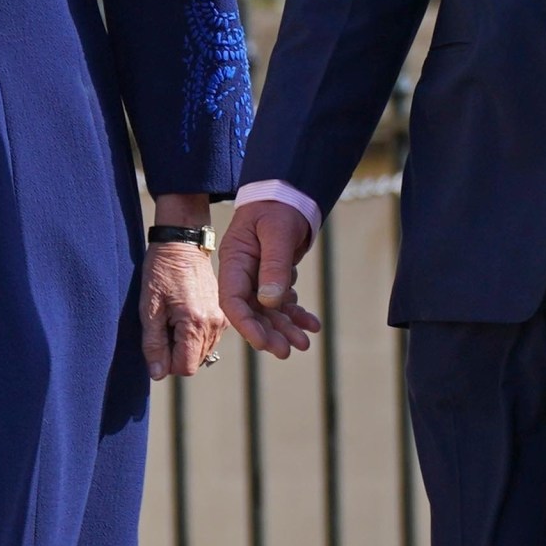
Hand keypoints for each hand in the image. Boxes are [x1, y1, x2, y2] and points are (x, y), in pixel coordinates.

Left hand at [140, 241, 227, 379]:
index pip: (184, 368)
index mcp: (196, 323)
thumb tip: (157, 374)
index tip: (157, 342)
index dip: (167, 362)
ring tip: (173, 318)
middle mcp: (214, 324)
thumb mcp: (149, 307)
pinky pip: (208, 339)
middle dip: (176, 352)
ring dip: (186, 344)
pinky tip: (183, 315)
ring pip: (202, 352)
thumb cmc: (161, 272)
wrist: (182, 243)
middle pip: (194, 361)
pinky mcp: (222, 313)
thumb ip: (153, 343)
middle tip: (163, 325)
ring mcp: (221, 319)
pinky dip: (195, 335)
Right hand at [219, 199, 322, 358]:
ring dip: (285, 328)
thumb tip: (270, 302)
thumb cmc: (279, 207)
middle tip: (288, 351)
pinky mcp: (273, 277)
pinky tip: (312, 324)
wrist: (289, 194)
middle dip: (269, 333)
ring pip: (268, 311)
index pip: (233, 300)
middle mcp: (243, 273)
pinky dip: (296, 314)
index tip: (263, 343)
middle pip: (251, 311)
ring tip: (304, 343)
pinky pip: (282, 302)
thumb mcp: (277, 232)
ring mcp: (257, 277)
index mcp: (235, 261)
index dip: (246, 324)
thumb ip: (274, 266)